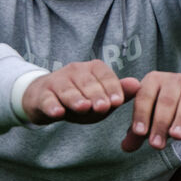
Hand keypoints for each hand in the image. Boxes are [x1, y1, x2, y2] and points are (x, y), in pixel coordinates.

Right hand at [21, 60, 140, 124]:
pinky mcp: (42, 94)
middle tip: (103, 107)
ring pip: (67, 90)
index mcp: (92, 68)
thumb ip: (119, 93)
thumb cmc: (79, 99)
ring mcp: (57, 81)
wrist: (45, 99)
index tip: (118, 102)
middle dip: (95, 95)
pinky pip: (48, 100)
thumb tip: (138, 84)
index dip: (111, 88)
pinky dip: (52, 106)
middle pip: (87, 83)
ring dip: (75, 99)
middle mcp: (74, 70)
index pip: (104, 75)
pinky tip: (58, 112)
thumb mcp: (101, 97)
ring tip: (83, 107)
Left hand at [121, 72, 180, 151]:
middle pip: (165, 102)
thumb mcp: (152, 113)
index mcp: (153, 80)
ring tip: (177, 136)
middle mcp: (173, 80)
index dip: (141, 115)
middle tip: (156, 145)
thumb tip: (125, 148)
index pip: (144, 97)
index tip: (139, 133)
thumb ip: (139, 130)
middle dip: (160, 123)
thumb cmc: (169, 105)